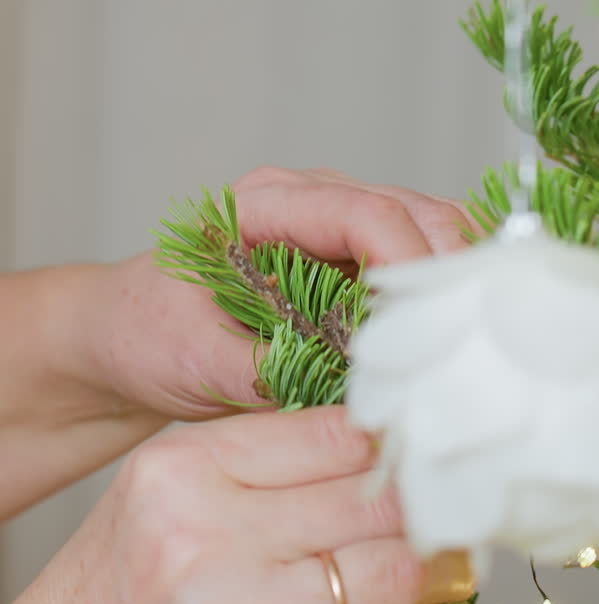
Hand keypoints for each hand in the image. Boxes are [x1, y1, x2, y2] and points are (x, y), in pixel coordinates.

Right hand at [1, 406, 473, 603]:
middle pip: (371, 504)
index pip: (336, 434)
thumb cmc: (129, 570)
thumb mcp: (173, 485)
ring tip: (452, 572)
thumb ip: (263, 453)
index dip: (402, 440)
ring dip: (440, 579)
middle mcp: (204, 539)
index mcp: (189, 469)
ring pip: (386, 581)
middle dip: (433, 510)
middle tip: (462, 509)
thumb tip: (382, 435)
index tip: (435, 448)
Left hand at [83, 166, 475, 419]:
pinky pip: (414, 270)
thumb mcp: (192, 357)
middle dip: (452, 272)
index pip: (364, 213)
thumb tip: (349, 400)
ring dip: (454, 287)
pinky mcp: (351, 267)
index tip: (430, 324)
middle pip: (415, 213)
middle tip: (473, 340)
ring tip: (466, 349)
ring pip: (428, 236)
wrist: (121, 339)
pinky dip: (441, 301)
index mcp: (265, 205)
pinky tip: (447, 346)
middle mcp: (311, 203)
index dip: (408, 262)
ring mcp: (336, 232)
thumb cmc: (143, 333)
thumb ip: (269, 370)